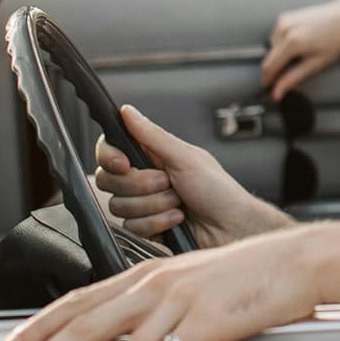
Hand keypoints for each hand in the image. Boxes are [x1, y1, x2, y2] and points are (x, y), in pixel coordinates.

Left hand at [0, 228, 324, 340]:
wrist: (299, 261)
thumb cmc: (254, 272)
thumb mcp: (196, 279)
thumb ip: (163, 300)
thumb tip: (135, 331)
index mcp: (150, 274)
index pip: (80, 299)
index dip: (40, 325)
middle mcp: (156, 285)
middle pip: (84, 325)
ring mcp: (179, 302)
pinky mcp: (204, 322)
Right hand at [95, 105, 284, 250]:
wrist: (230, 229)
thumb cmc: (218, 190)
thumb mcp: (186, 158)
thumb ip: (153, 136)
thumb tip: (127, 111)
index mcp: (153, 156)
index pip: (110, 150)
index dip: (110, 157)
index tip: (124, 165)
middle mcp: (144, 178)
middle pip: (109, 180)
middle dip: (141, 185)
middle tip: (168, 183)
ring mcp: (143, 204)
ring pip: (119, 205)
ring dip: (153, 205)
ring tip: (178, 202)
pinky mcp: (145, 228)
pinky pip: (131, 227)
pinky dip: (156, 223)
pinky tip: (176, 220)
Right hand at [261, 0, 339, 99]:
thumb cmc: (336, 39)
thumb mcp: (316, 63)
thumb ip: (293, 78)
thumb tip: (278, 92)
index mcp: (292, 42)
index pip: (269, 67)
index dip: (267, 81)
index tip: (269, 90)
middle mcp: (284, 29)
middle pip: (269, 58)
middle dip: (274, 70)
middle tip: (287, 77)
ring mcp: (283, 21)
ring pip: (272, 48)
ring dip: (279, 56)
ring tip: (301, 55)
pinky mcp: (284, 17)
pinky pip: (276, 37)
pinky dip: (283, 44)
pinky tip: (299, 43)